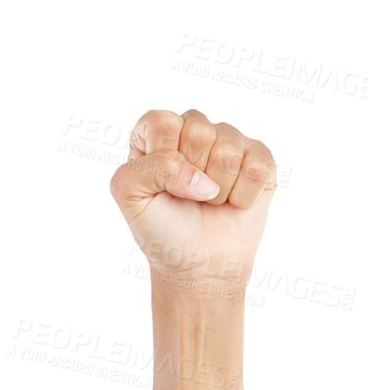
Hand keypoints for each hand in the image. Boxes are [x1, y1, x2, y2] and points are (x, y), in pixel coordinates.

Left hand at [110, 108, 277, 297]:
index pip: (162, 123)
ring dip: (217, 190)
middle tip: (189, 198)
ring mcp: (230, 141)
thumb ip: (145, 168)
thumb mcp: (130, 197)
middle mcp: (194, 130)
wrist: (198, 266)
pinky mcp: (260, 158)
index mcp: (158, 134)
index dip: (164, 159)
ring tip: (211, 202)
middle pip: (198, 130)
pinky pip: (257, 166)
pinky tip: (234, 204)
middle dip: (191, 176)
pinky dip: (243, 196)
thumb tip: (200, 178)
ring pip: (229, 149)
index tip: (162, 188)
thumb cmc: (162, 231)